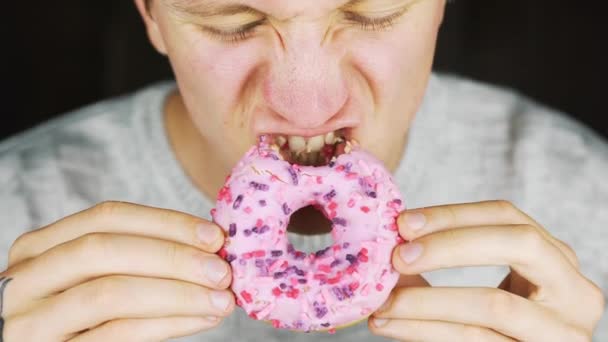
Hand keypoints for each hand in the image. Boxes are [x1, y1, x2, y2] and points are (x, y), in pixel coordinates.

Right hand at [0, 201, 234, 340]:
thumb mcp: (95, 277)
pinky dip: (167, 324)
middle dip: (174, 257)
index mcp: (40, 247)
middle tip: (222, 270)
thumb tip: (210, 244)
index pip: (108, 217)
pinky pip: (117, 334)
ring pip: (111, 293)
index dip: (167, 223)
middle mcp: (26, 278)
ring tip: (222, 299)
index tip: (215, 236)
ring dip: (178, 294)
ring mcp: (31, 321)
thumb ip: (137, 256)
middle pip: (106, 250)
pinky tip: (200, 319)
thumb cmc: (82, 317)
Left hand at [369, 200, 604, 340]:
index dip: (454, 214)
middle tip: (398, 257)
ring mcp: (563, 332)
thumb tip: (392, 243)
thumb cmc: (508, 325)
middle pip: (517, 245)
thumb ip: (457, 259)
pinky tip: (391, 325)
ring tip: (382, 303)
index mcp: (559, 259)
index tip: (404, 222)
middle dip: (450, 246)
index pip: (508, 216)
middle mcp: (575, 292)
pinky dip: (424, 331)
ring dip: (425, 302)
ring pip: (492, 305)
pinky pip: (474, 340)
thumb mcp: (500, 285)